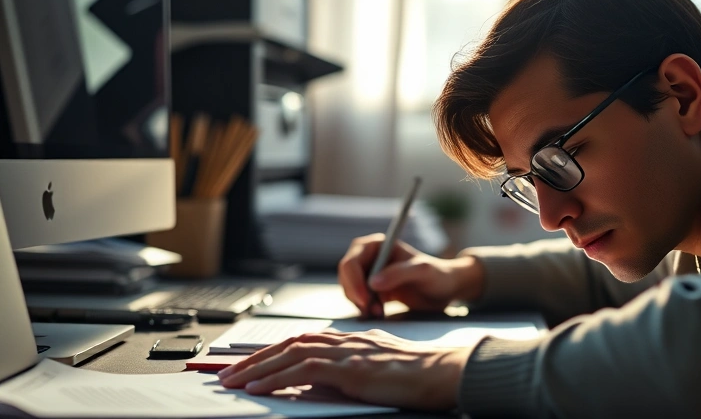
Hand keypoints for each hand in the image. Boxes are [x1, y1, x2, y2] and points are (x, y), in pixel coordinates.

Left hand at [217, 329, 470, 410]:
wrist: (445, 373)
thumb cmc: (421, 375)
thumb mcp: (380, 369)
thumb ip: (353, 368)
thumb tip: (323, 379)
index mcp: (354, 340)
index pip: (304, 340)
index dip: (273, 351)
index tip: (250, 364)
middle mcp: (348, 341)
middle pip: (290, 343)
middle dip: (255, 358)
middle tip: (226, 373)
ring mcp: (349, 353)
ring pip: (291, 353)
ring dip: (256, 368)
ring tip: (232, 382)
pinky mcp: (352, 369)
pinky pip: (305, 371)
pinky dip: (277, 378)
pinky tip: (259, 388)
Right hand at [338, 234, 483, 316]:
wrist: (444, 289)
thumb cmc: (437, 275)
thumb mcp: (422, 271)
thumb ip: (399, 273)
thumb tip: (373, 282)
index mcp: (377, 245)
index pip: (351, 262)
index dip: (353, 282)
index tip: (366, 301)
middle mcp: (369, 256)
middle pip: (346, 276)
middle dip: (356, 295)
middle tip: (374, 311)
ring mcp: (369, 272)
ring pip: (349, 289)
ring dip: (360, 304)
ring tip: (380, 312)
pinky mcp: (371, 288)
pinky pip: (357, 298)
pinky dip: (364, 308)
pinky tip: (379, 312)